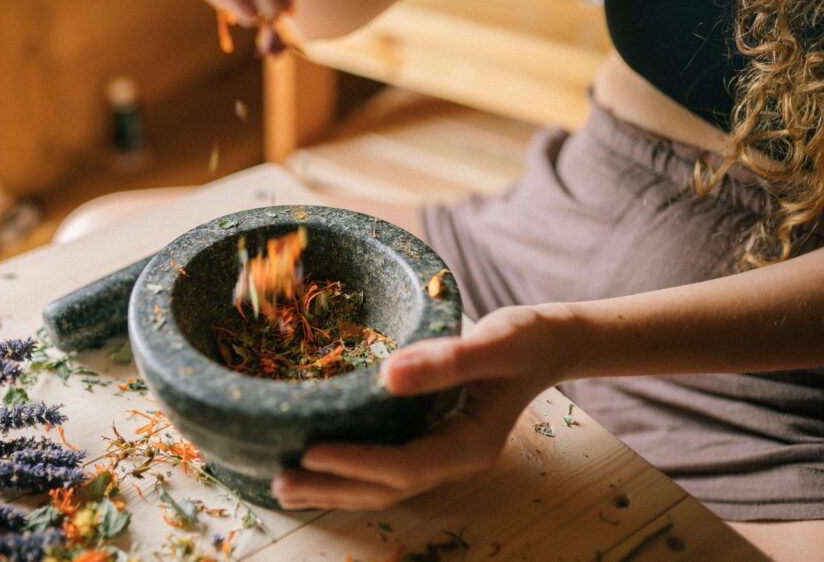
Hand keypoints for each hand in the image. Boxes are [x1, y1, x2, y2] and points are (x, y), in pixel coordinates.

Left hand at [271, 305, 568, 509]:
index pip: (405, 465)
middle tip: (279, 482)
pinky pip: (386, 465)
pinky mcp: (431, 438)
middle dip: (333, 488)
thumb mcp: (496, 344)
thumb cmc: (527, 340)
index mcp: (470, 445)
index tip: (312, 451)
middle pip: (387, 488)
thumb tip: (387, 375)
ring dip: (335, 488)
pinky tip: (318, 465)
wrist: (548, 343)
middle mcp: (454, 459)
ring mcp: (443, 453)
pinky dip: (349, 470)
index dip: (356, 462)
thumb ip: (447, 360)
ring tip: (285, 486)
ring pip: (383, 485)